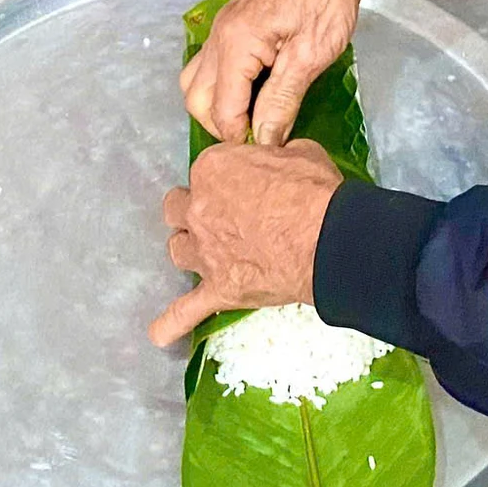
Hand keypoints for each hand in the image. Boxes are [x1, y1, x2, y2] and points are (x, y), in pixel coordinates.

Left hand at [147, 139, 342, 347]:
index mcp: (213, 170)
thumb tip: (280, 164)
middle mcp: (199, 211)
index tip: (245, 184)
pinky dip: (173, 322)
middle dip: (196, 210)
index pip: (206, 170)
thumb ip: (275, 158)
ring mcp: (205, 254)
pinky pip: (185, 311)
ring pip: (178, 251)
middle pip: (178, 209)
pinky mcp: (219, 290)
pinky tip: (160, 333)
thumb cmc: (314, 191)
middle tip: (224, 215)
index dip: (226, 178)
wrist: (327, 239)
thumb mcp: (298, 153)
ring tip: (209, 254)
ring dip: (191, 250)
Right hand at [182, 0, 382, 144]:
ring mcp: (221, 28)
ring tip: (254, 116)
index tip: (268, 149)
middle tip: (258, 134)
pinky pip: (210, 64)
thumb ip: (281, 102)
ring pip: (196, 81)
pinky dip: (223, 86)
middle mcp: (218, 35)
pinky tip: (254, 92)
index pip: (221, 110)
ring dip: (217, 106)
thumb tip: (264, 142)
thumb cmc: (327, 2)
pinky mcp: (231, 25)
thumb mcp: (310, 57)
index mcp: (236, 43)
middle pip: (195, 99)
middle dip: (221, 125)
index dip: (241, 138)